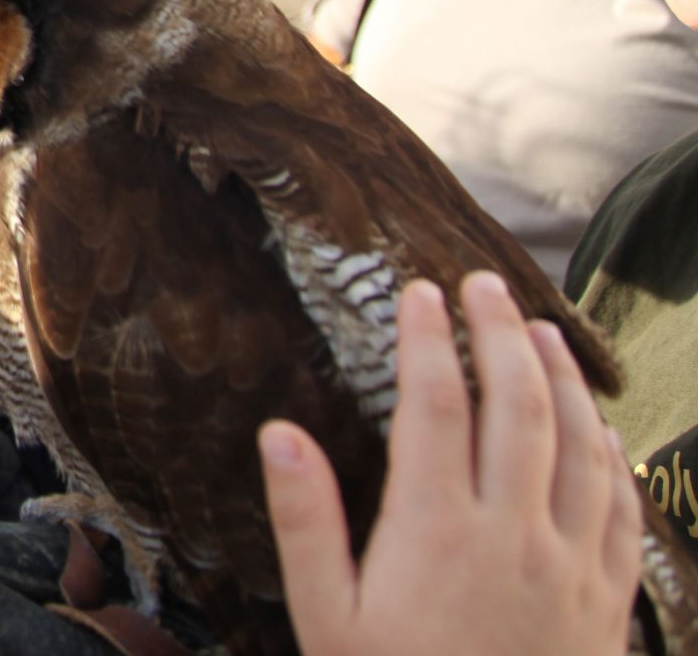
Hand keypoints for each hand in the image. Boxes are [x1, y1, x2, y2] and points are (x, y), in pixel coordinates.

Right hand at [262, 271, 642, 655]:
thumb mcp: (327, 617)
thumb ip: (306, 522)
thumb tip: (281, 432)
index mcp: (437, 530)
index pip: (436, 405)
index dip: (429, 340)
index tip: (421, 292)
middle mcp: (513, 534)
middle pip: (516, 406)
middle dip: (500, 334)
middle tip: (483, 285)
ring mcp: (570, 566)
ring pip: (579, 446)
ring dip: (561, 380)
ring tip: (541, 331)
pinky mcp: (606, 601)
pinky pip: (621, 509)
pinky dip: (611, 456)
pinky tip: (598, 428)